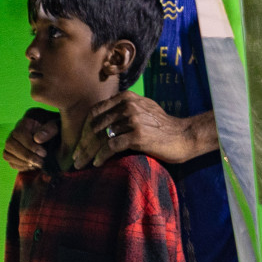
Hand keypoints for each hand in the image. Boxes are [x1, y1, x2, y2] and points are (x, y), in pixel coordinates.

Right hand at [3, 108, 57, 170]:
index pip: (19, 133)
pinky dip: (20, 166)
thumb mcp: (58, 125)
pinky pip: (10, 161)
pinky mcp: (12, 152)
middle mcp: (15, 131)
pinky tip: (32, 166)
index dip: (29, 145)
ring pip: (7, 154)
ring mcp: (12, 142)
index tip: (44, 153)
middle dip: (25, 156)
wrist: (57, 134)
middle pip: (10, 144)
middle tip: (41, 163)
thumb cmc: (58, 128)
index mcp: (25, 122)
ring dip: (22, 162)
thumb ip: (50, 129)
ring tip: (37, 165)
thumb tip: (37, 139)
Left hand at [73, 92, 205, 168]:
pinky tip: (97, 164)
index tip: (78, 143)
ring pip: (100, 137)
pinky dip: (101, 156)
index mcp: (125, 98)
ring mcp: (132, 119)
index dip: (83, 129)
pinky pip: (111, 146)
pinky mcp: (137, 135)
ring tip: (81, 163)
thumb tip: (97, 122)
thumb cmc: (161, 126)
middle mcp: (127, 106)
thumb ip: (121, 110)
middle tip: (76, 157)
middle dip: (83, 143)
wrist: (185, 136)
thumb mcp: (141, 109)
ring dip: (88, 152)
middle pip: (95, 126)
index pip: (94, 113)